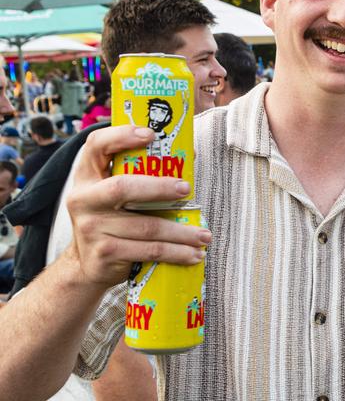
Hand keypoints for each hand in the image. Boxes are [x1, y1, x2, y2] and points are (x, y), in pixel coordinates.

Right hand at [66, 126, 209, 289]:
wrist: (87, 266)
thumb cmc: (113, 221)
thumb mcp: (115, 195)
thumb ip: (140, 175)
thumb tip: (189, 156)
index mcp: (87, 176)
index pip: (96, 146)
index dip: (121, 136)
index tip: (150, 134)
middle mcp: (84, 200)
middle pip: (122, 188)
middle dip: (159, 187)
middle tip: (187, 189)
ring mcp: (92, 228)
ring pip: (146, 226)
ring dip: (181, 232)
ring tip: (204, 235)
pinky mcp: (104, 253)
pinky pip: (148, 250)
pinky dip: (176, 253)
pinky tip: (194, 254)